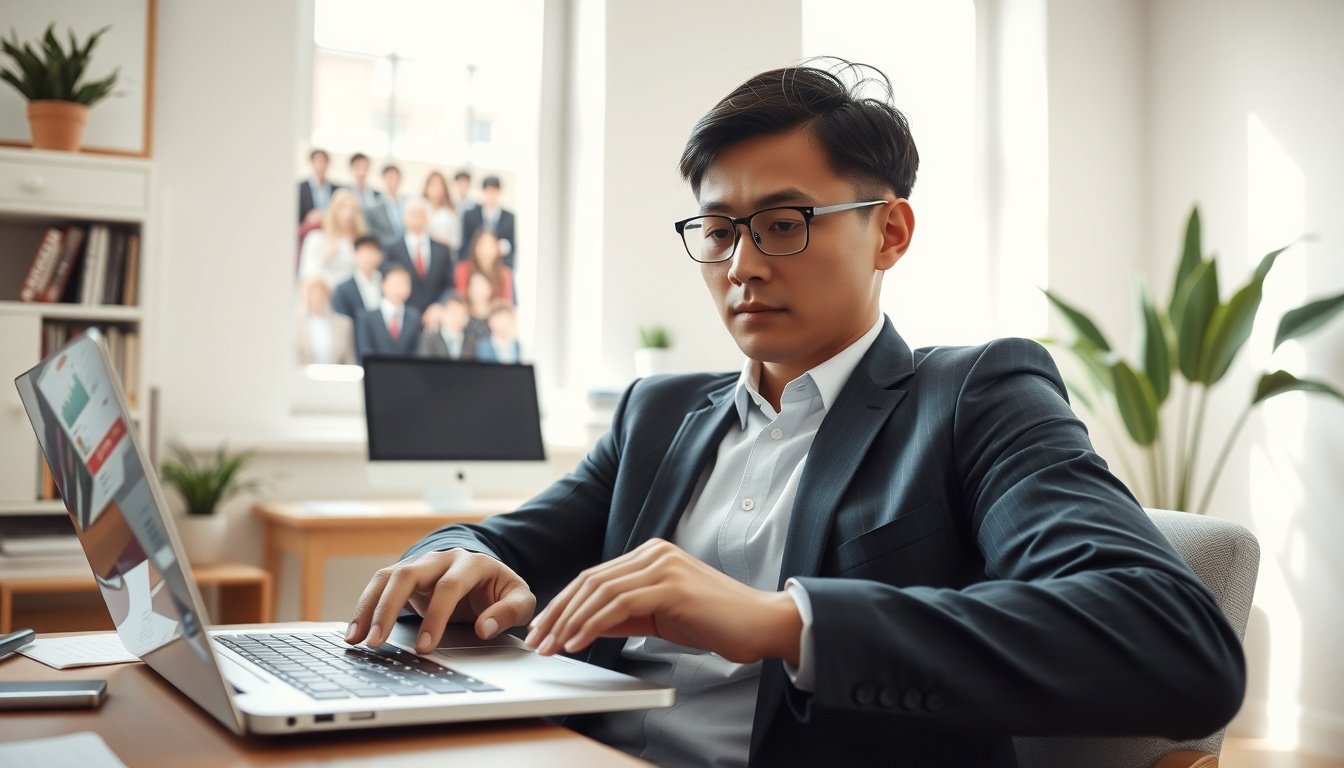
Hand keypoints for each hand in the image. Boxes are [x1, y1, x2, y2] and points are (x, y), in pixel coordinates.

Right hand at [345, 549, 535, 653]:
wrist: (485, 572)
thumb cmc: (501, 589)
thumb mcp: (519, 599)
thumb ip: (509, 612)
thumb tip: (484, 628)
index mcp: (473, 563)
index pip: (449, 587)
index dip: (436, 616)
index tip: (425, 647)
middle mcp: (441, 559)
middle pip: (408, 575)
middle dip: (389, 609)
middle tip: (377, 642)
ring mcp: (420, 564)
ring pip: (387, 578)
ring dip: (368, 608)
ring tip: (355, 639)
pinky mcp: (405, 574)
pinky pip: (379, 586)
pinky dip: (364, 608)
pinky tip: (355, 632)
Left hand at [524, 539, 800, 664]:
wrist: (759, 624)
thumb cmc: (714, 622)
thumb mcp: (658, 618)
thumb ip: (624, 616)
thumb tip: (582, 625)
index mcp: (651, 555)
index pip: (595, 577)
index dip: (563, 603)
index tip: (543, 629)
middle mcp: (654, 553)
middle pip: (591, 580)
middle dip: (558, 612)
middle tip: (537, 639)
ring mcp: (663, 566)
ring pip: (600, 591)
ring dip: (570, 621)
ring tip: (552, 646)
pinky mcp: (671, 585)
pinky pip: (620, 604)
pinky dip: (593, 624)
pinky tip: (578, 642)